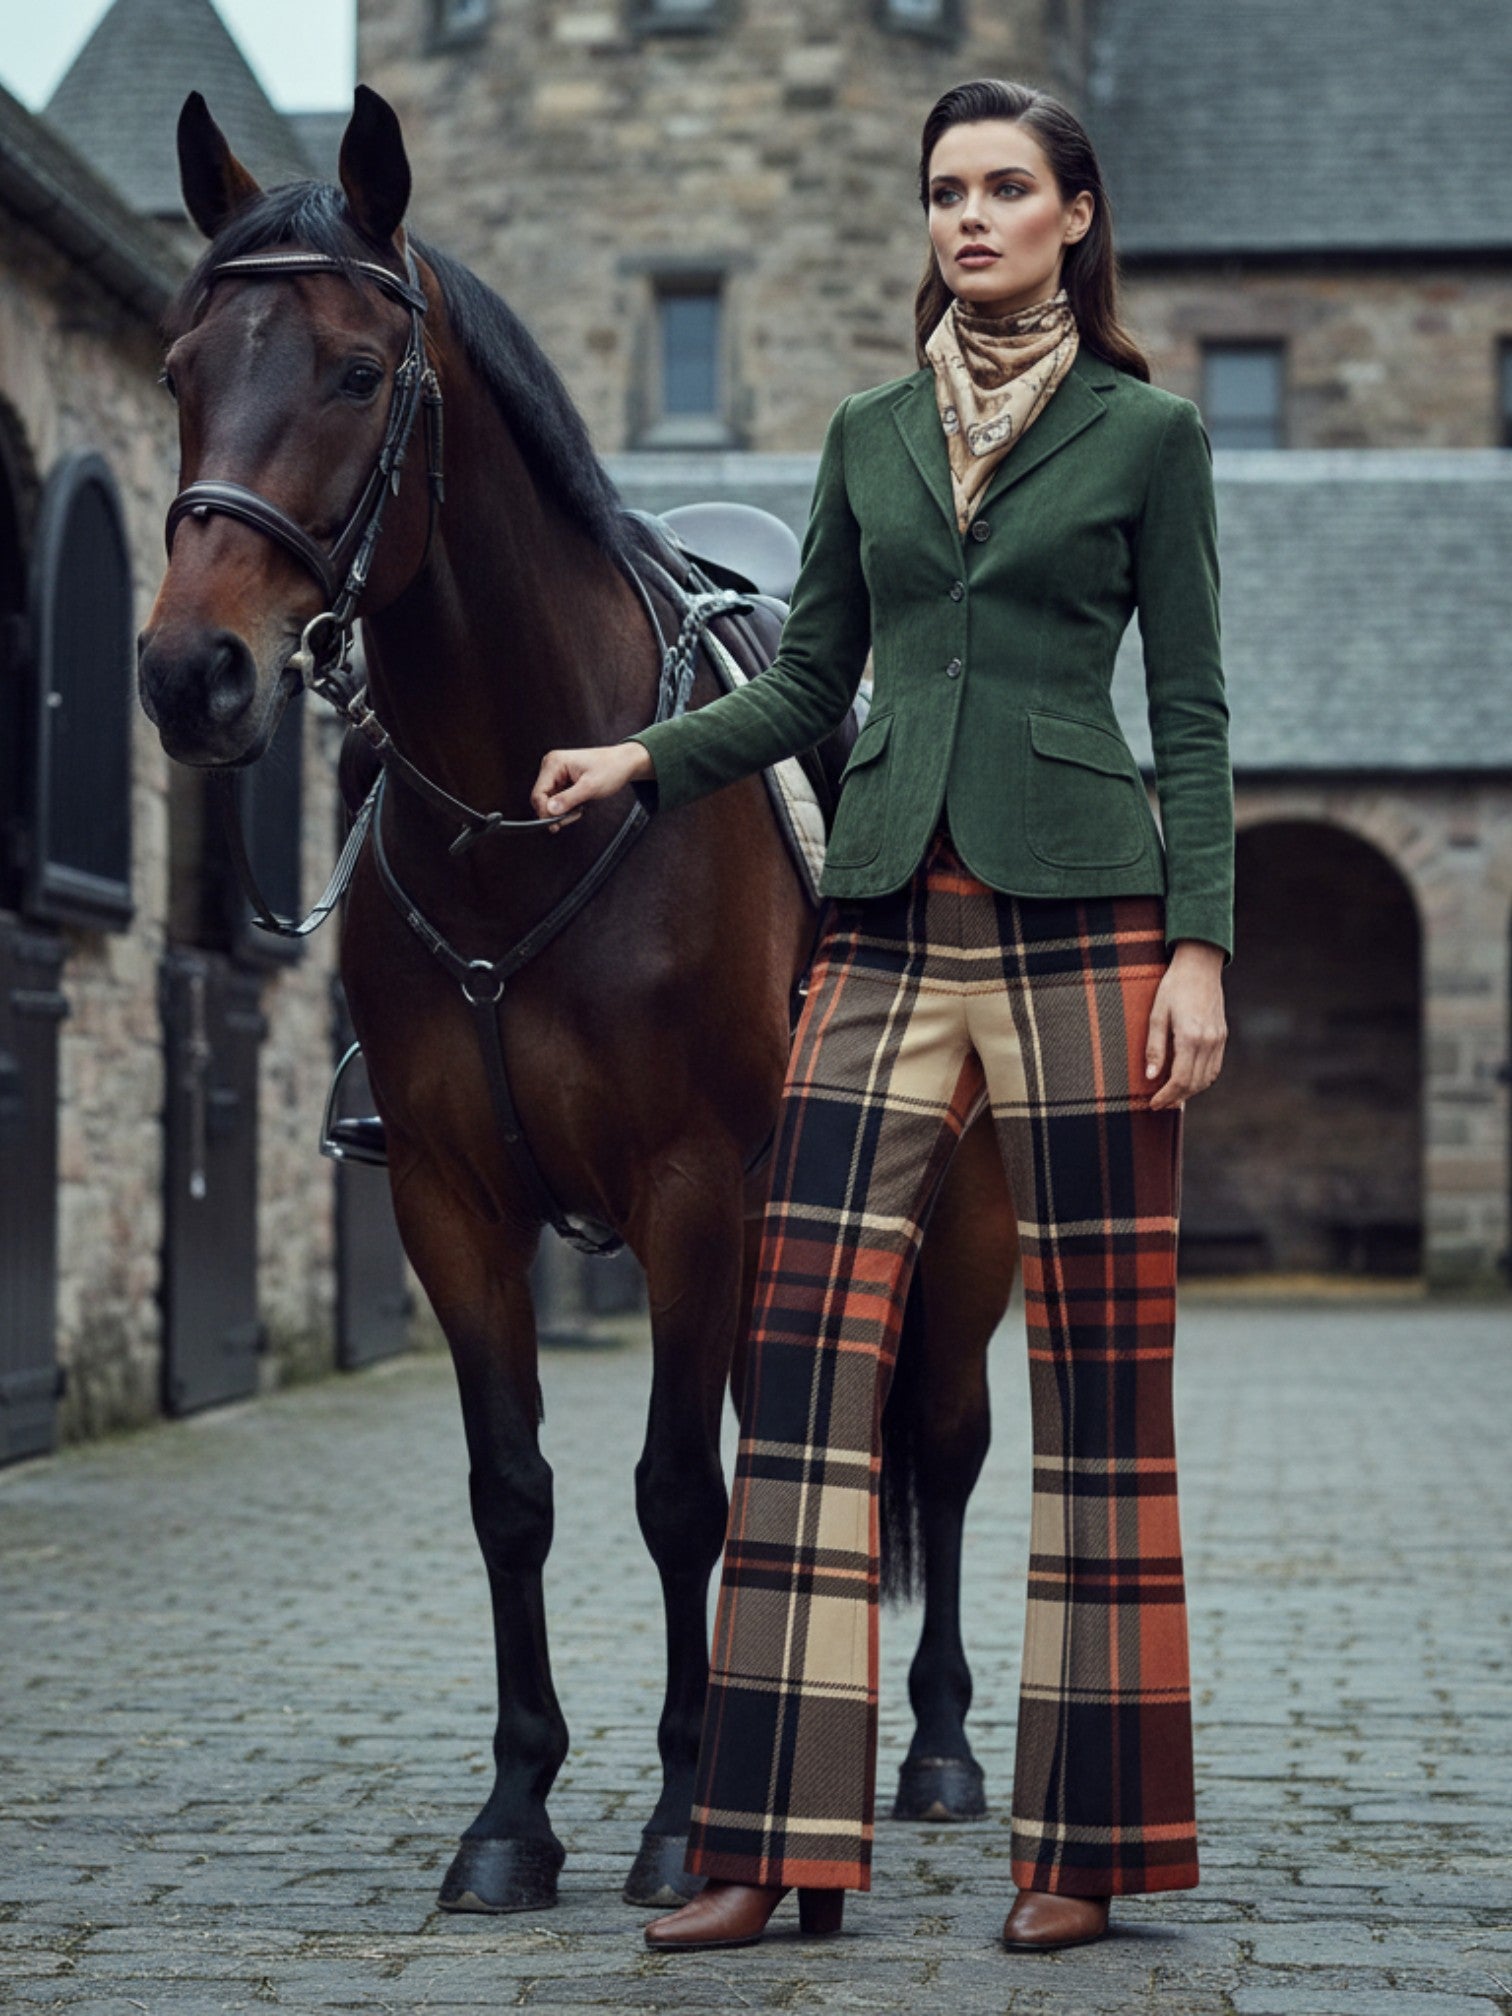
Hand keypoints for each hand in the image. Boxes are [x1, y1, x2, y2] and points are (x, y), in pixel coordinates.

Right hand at [530, 741, 654, 830]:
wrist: (624, 763)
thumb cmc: (611, 769)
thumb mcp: (590, 787)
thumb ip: (568, 799)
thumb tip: (549, 811)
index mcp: (554, 763)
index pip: (538, 794)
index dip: (545, 812)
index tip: (556, 825)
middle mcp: (551, 766)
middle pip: (542, 799)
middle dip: (556, 812)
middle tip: (575, 815)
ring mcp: (556, 774)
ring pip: (549, 802)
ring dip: (563, 811)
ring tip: (580, 809)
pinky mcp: (562, 781)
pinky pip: (557, 800)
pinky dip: (567, 808)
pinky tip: (580, 805)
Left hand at [1145, 940, 1226, 1110]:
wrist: (1200, 967)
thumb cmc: (1173, 988)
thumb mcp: (1156, 1015)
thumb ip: (1154, 1048)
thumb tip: (1150, 1077)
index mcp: (1190, 1037)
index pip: (1180, 1079)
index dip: (1166, 1096)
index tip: (1153, 1104)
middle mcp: (1208, 1042)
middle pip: (1194, 1083)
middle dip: (1176, 1098)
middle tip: (1159, 1104)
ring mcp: (1218, 1040)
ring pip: (1207, 1079)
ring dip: (1190, 1091)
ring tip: (1172, 1096)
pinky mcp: (1222, 1036)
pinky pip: (1214, 1067)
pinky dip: (1202, 1079)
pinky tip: (1188, 1080)